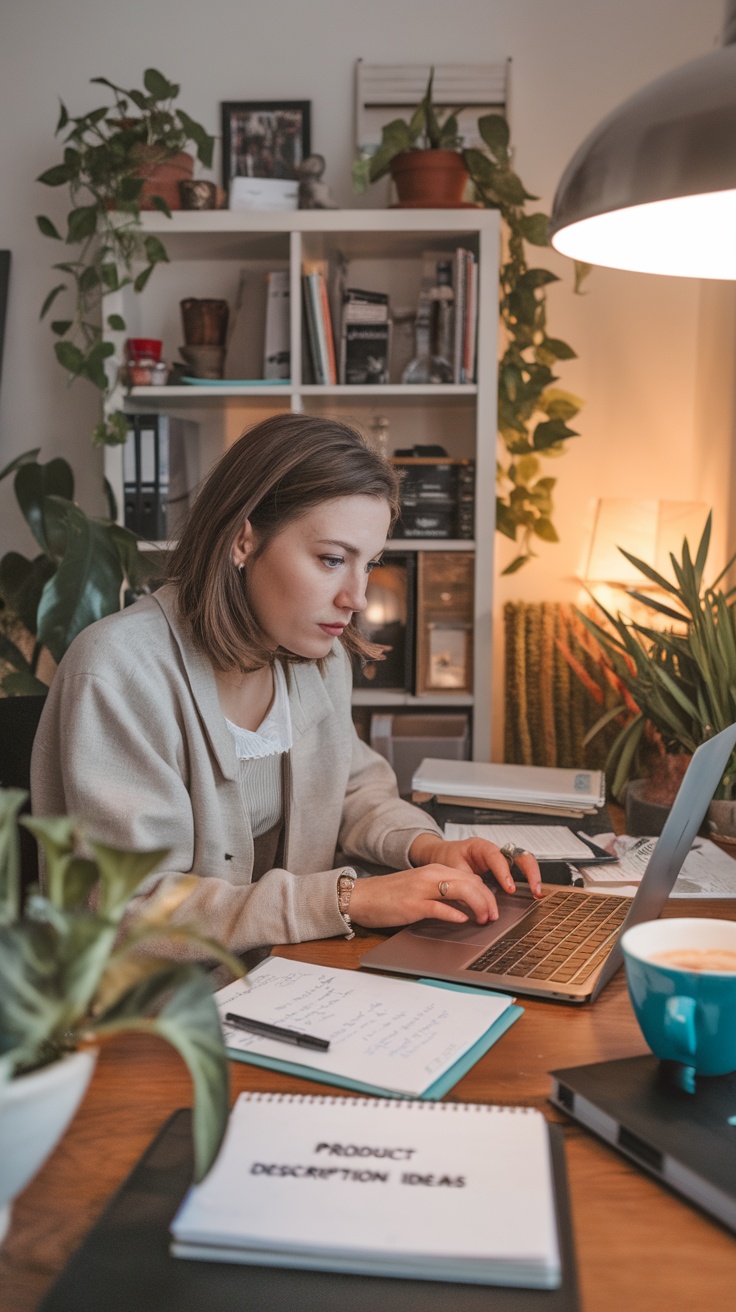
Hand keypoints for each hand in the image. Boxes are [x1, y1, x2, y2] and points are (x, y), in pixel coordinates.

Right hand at [348, 864, 500, 929]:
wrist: (362, 897)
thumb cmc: (390, 895)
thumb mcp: (420, 888)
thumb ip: (442, 892)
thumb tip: (465, 905)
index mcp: (434, 870)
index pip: (470, 877)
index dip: (486, 892)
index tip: (493, 907)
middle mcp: (430, 875)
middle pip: (471, 882)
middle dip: (488, 900)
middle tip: (494, 916)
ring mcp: (422, 889)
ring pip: (461, 890)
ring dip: (478, 905)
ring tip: (484, 919)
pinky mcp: (413, 905)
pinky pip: (440, 907)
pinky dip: (455, 913)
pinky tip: (463, 920)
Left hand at [408, 833, 542, 899]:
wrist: (441, 855)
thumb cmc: (446, 857)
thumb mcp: (451, 868)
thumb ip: (463, 882)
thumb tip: (473, 900)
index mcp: (479, 846)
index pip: (496, 857)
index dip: (504, 873)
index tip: (509, 888)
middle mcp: (493, 850)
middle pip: (519, 854)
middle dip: (530, 871)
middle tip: (535, 889)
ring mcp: (499, 858)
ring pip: (523, 861)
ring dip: (532, 876)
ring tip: (537, 893)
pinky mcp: (502, 868)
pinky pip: (518, 871)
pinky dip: (527, 880)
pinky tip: (531, 893)